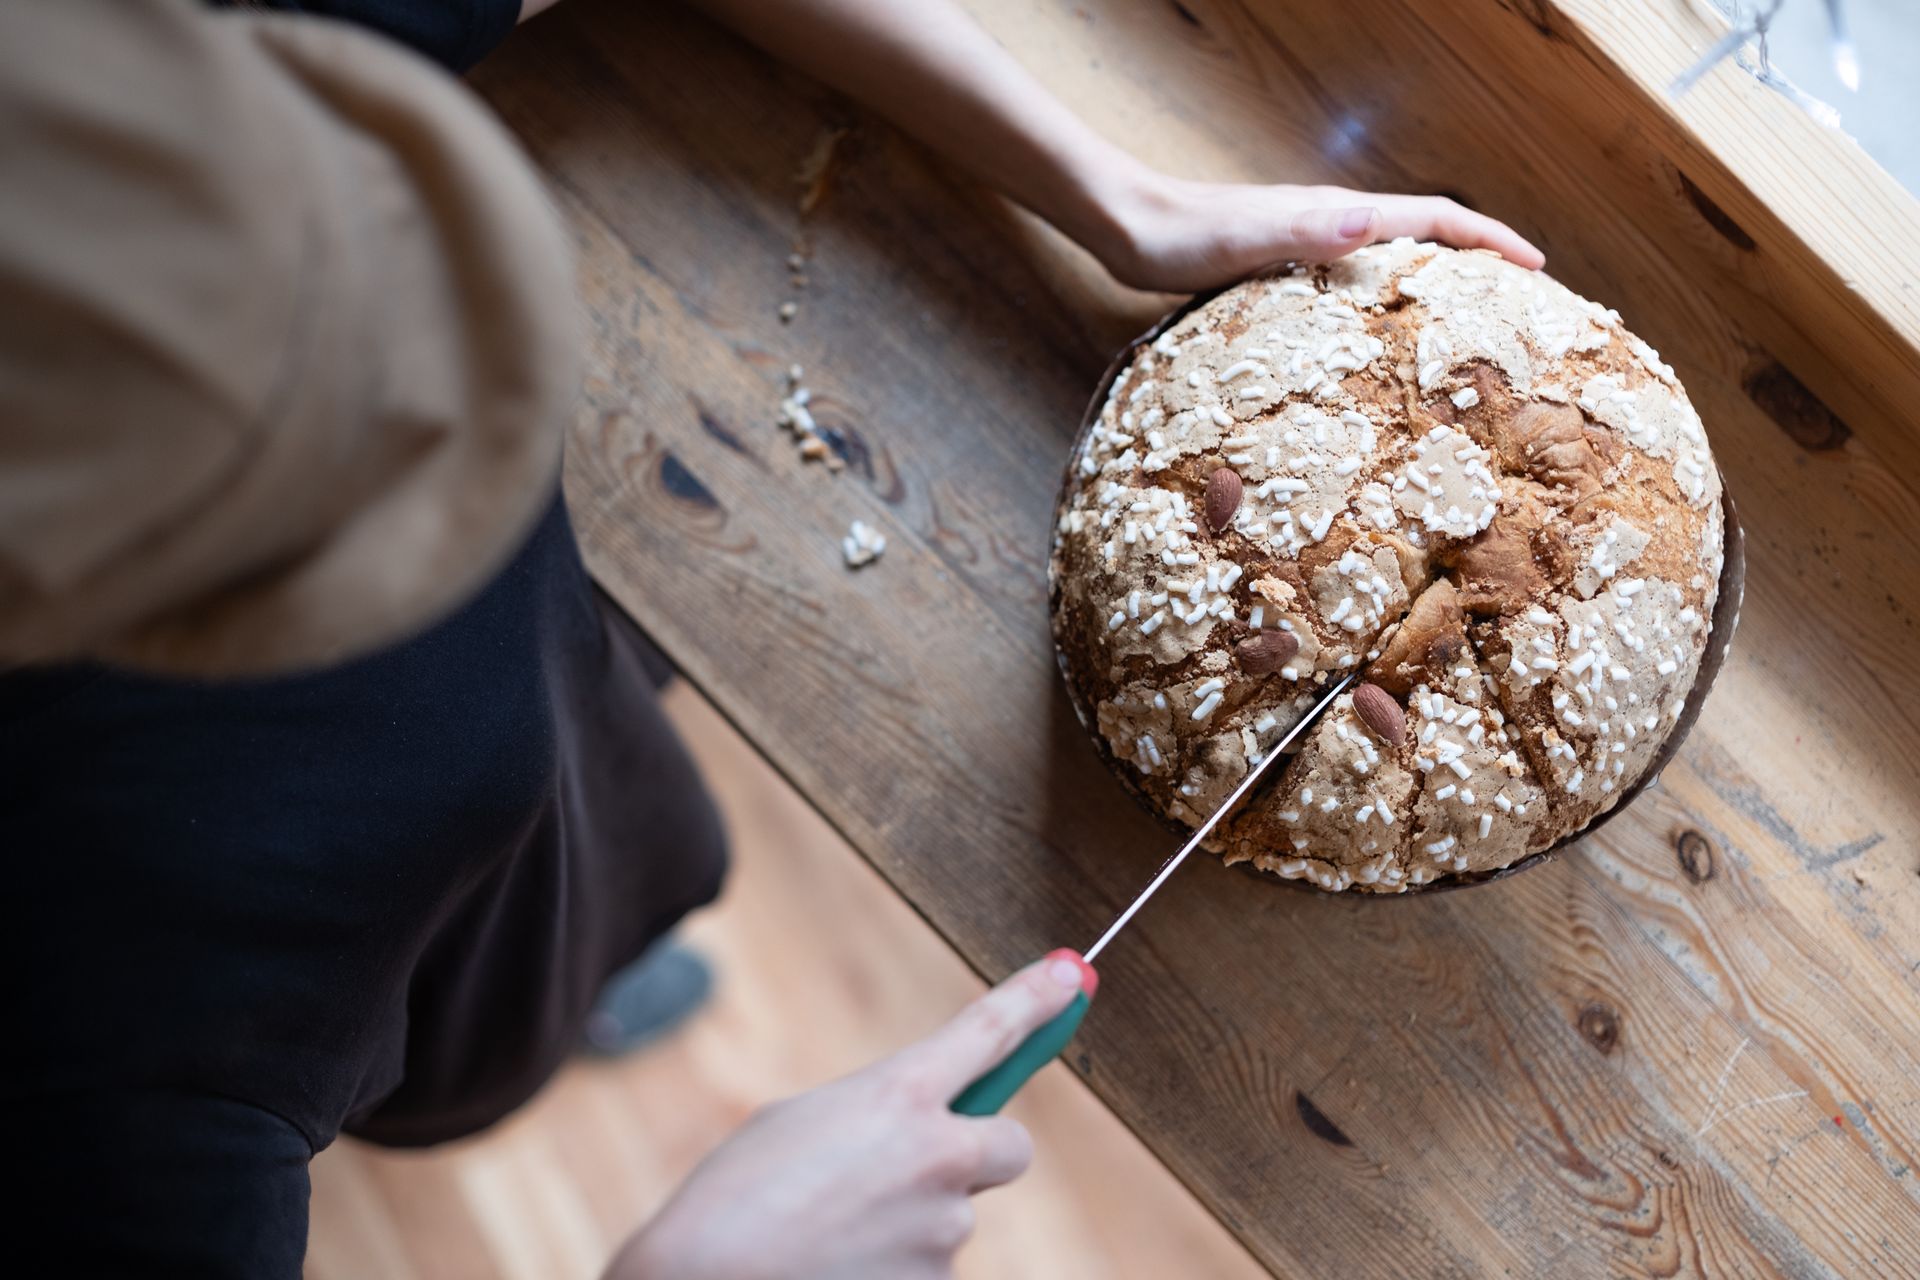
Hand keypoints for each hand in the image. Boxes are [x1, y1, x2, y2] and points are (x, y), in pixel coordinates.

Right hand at [606, 952, 1092, 1279]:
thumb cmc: (734, 1196)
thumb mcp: (803, 1121)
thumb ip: (880, 1114)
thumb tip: (921, 1134)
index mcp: (900, 1094)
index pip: (989, 1032)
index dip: (1036, 999)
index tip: (1072, 977)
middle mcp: (939, 1157)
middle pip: (1008, 1148)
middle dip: (975, 1154)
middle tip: (912, 1170)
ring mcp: (942, 1233)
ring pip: (949, 1218)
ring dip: (906, 1223)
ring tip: (827, 1232)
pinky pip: (925, 1269)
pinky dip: (889, 1267)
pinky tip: (835, 1266)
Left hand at [1088, 169, 1545, 293]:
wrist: (1127, 225)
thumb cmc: (1180, 235)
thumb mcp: (1245, 239)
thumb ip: (1307, 230)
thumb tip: (1371, 222)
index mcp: (1336, 216)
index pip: (1434, 220)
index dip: (1488, 241)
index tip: (1536, 266)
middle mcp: (1330, 224)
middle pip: (1425, 236)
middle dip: (1478, 260)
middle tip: (1521, 302)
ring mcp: (1308, 243)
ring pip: (1392, 259)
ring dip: (1436, 280)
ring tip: (1468, 324)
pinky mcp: (1282, 265)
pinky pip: (1355, 280)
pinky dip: (1385, 299)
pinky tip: (1378, 334)